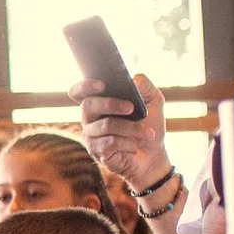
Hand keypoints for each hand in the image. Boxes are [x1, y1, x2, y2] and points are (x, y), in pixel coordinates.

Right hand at [75, 72, 171, 188]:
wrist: (153, 155)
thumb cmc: (149, 126)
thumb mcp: (154, 103)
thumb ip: (146, 88)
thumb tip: (135, 78)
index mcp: (99, 103)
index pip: (79, 92)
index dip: (85, 86)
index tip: (102, 84)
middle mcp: (89, 118)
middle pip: (88, 105)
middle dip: (111, 104)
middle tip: (131, 108)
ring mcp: (90, 135)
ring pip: (106, 125)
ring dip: (131, 128)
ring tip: (147, 132)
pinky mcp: (95, 151)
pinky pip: (110, 142)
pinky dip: (128, 143)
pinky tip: (134, 146)